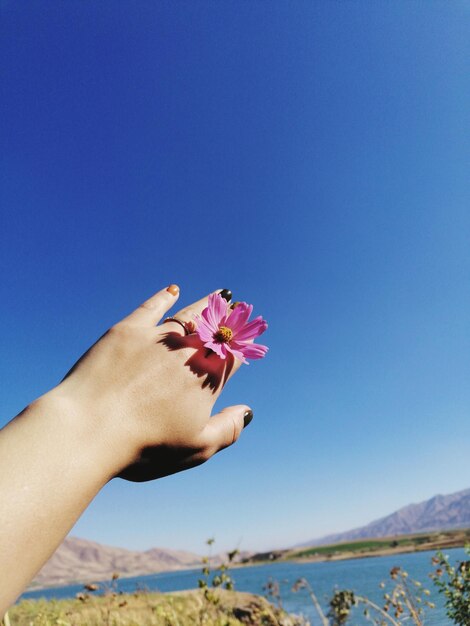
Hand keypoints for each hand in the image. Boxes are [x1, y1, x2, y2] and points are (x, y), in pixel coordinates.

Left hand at [56, 285, 252, 481]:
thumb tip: (247, 411)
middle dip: (230, 320)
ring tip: (219, 295)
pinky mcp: (129, 330)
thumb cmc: (145, 446)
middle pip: (215, 331)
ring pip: (189, 315)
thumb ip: (228, 429)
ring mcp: (158, 337)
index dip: (242, 349)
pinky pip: (152, 307)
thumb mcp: (196, 448)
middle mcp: (188, 352)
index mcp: (206, 380)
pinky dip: (165, 297)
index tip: (246, 343)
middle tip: (237, 307)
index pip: (232, 358)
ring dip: (206, 304)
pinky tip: (173, 290)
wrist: (92, 428)